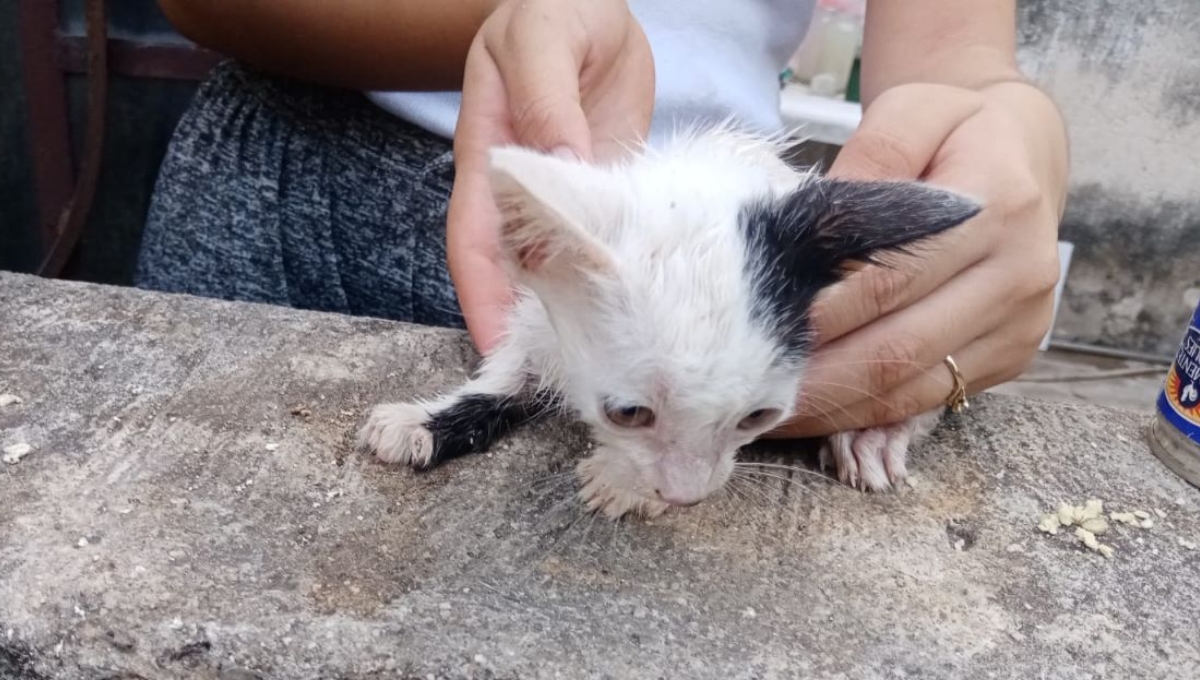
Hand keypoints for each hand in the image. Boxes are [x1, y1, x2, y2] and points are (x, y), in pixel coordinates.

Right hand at [447, 0, 653, 353]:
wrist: (594, 7)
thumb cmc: (555, 12)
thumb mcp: (543, 40)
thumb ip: (546, 99)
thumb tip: (557, 165)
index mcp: (488, 160)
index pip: (474, 242)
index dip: (481, 298)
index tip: (497, 348)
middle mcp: (518, 195)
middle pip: (511, 275)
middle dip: (526, 329)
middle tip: (560, 383)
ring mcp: (562, 202)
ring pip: (557, 273)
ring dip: (571, 318)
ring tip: (601, 370)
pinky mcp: (601, 201)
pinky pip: (601, 253)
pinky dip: (613, 287)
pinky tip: (638, 318)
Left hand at [773, 80, 1069, 436]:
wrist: (1024, 153)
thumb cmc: (954, 129)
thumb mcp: (912, 112)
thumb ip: (866, 158)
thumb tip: (813, 222)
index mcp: (997, 206)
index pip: (891, 278)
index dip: (821, 314)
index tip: (756, 334)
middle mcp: (1020, 273)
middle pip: (900, 346)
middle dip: (817, 376)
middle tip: (747, 390)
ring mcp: (1022, 323)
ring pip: (912, 387)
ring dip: (835, 408)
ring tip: (769, 412)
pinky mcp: (1013, 355)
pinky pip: (929, 399)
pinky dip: (867, 414)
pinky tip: (815, 413)